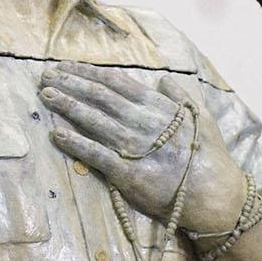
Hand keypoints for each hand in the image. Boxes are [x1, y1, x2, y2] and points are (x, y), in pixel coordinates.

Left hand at [41, 62, 244, 232]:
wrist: (216, 195)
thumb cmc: (210, 156)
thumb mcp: (201, 117)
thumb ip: (180, 97)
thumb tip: (163, 79)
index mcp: (158, 107)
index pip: (116, 83)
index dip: (89, 72)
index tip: (67, 65)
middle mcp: (143, 122)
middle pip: (100, 97)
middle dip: (71, 83)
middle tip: (45, 73)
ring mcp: (135, 147)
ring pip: (95, 121)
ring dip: (68, 106)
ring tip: (46, 94)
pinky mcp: (128, 174)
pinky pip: (97, 155)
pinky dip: (75, 143)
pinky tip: (56, 133)